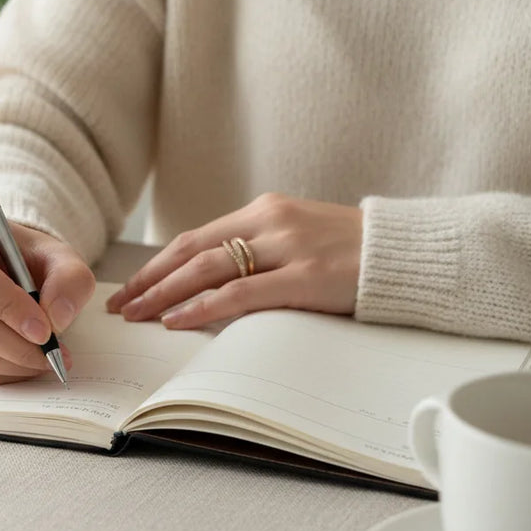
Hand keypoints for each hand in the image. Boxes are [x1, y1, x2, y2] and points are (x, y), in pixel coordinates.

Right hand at [0, 209, 94, 384]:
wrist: (6, 267)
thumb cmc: (28, 258)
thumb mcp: (60, 256)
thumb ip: (70, 279)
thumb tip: (56, 318)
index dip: (7, 305)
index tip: (44, 329)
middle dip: (15, 344)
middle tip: (53, 352)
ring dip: (12, 363)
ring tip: (45, 358)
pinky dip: (0, 372)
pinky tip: (22, 361)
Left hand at [106, 193, 361, 328]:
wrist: (410, 254)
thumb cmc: (354, 253)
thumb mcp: (300, 240)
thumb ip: (259, 254)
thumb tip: (211, 286)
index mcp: (264, 211)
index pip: (195, 238)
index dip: (157, 264)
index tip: (130, 286)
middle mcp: (270, 221)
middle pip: (191, 250)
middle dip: (149, 279)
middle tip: (120, 305)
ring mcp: (288, 246)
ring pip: (208, 268)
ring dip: (164, 293)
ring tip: (137, 315)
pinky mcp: (306, 275)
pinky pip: (241, 292)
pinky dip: (203, 306)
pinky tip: (176, 320)